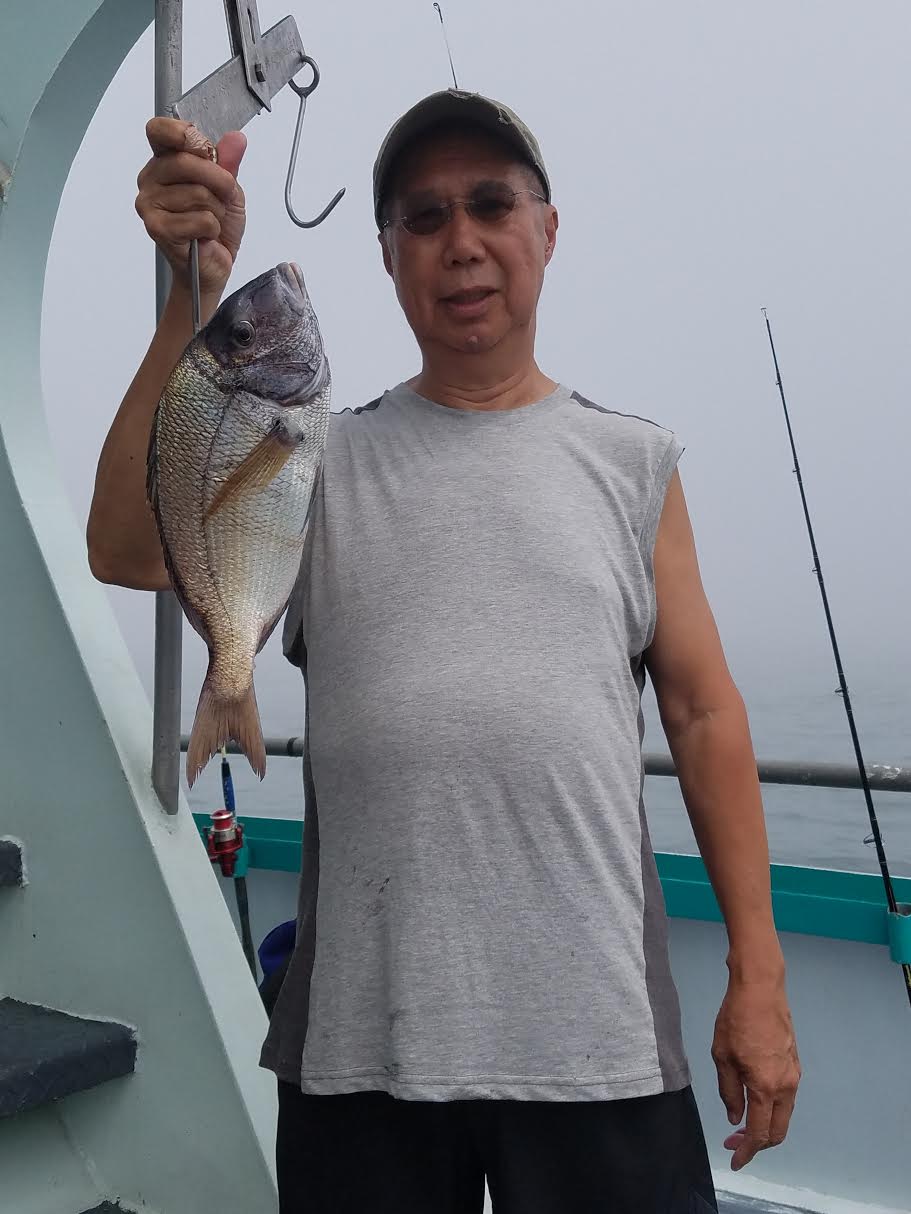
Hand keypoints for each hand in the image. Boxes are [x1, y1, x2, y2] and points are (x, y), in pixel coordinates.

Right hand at [136, 117, 246, 297]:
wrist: (214, 264)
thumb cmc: (215, 226)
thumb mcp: (229, 189)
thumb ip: (229, 163)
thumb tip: (236, 139)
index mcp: (164, 161)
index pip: (159, 131)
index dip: (184, 134)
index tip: (204, 148)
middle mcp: (151, 179)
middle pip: (186, 161)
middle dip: (219, 181)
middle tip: (224, 197)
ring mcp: (149, 204)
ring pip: (197, 193)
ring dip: (216, 210)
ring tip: (210, 220)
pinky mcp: (157, 227)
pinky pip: (199, 219)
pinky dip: (212, 229)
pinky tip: (204, 235)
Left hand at [712, 970, 800, 1170]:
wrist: (761, 988)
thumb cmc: (736, 1019)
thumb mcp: (722, 1057)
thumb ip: (729, 1092)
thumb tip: (736, 1118)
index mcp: (766, 1087)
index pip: (760, 1133)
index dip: (747, 1151)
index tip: (735, 1160)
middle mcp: (786, 1086)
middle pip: (778, 1130)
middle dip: (758, 1143)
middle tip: (734, 1143)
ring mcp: (794, 1074)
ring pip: (784, 1114)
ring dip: (766, 1125)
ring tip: (741, 1123)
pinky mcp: (794, 1063)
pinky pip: (786, 1097)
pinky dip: (772, 1108)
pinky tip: (754, 1101)